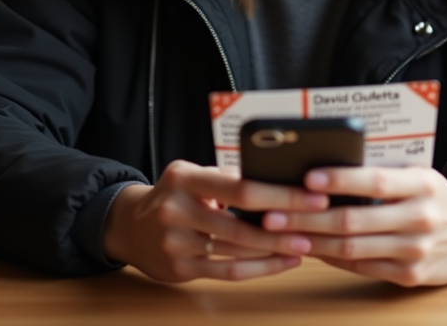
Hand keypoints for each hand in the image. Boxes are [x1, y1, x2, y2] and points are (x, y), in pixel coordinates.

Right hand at [102, 160, 328, 282]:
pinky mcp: (179, 270)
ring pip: (237, 251)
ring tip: (306, 243)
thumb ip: (226, 176)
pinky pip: (227, 272)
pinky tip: (283, 262)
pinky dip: (260, 269)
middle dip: (285, 224)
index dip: (279, 194)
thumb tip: (276, 179)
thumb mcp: (191, 174)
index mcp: (184, 179)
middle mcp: (177, 210)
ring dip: (276, 250)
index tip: (312, 195)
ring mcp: (176, 243)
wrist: (128, 227)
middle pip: (241, 223)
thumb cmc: (173, 196)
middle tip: (318, 222)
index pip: (239, 187)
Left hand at [259, 167, 446, 286]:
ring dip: (312, 241)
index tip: (307, 178)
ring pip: (352, 248)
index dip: (341, 179)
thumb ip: (382, 172)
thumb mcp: (416, 174)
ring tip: (280, 233)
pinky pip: (361, 267)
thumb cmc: (432, 195)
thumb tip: (325, 169)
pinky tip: (310, 248)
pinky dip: (331, 258)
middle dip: (307, 218)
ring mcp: (416, 251)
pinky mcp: (411, 276)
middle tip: (272, 213)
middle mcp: (421, 218)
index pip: (376, 181)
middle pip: (354, 220)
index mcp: (422, 184)